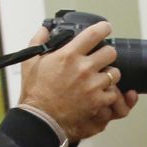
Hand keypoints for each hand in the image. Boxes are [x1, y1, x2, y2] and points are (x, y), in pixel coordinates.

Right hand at [18, 20, 125, 139]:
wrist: (41, 119)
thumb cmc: (35, 92)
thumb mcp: (30, 62)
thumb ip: (38, 42)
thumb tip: (44, 29)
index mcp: (68, 55)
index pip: (94, 34)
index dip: (104, 28)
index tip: (106, 28)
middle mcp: (83, 68)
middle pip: (111, 52)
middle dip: (107, 54)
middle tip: (103, 58)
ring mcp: (92, 85)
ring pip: (115, 73)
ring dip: (110, 74)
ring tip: (101, 78)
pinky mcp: (97, 101)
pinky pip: (113, 93)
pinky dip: (108, 93)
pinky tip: (100, 93)